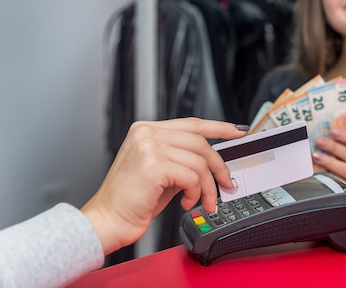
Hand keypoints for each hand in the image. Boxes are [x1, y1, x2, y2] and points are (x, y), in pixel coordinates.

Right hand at [81, 118, 247, 254]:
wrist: (107, 222)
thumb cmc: (132, 201)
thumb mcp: (162, 172)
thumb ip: (182, 160)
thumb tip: (213, 162)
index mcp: (146, 130)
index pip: (192, 124)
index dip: (220, 128)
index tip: (239, 132)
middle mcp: (146, 133)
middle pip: (201, 143)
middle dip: (219, 167)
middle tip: (226, 185)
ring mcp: (148, 146)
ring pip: (199, 162)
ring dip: (207, 187)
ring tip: (203, 202)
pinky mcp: (153, 164)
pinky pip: (191, 177)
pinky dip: (195, 193)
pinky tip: (185, 203)